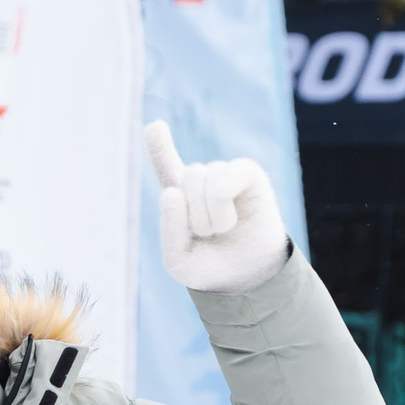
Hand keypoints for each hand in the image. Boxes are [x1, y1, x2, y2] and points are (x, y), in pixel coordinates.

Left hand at [147, 121, 288, 294]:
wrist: (248, 278)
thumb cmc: (211, 267)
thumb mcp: (178, 260)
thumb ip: (168, 231)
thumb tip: (173, 192)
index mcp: (181, 198)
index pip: (166, 166)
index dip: (159, 146)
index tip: (155, 127)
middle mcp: (203, 182)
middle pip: (185, 178)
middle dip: (194, 216)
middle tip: (209, 234)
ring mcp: (226, 175)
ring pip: (204, 178)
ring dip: (211, 217)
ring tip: (224, 230)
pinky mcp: (249, 174)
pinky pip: (228, 175)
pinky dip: (222, 198)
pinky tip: (232, 217)